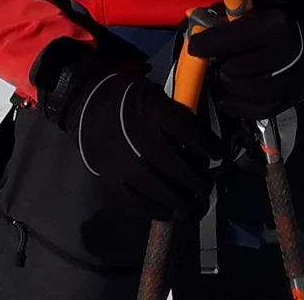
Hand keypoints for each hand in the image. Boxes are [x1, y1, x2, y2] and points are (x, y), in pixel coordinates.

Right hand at [61, 68, 222, 220]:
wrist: (84, 102)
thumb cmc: (126, 96)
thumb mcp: (153, 92)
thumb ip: (175, 112)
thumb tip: (200, 139)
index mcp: (152, 111)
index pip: (190, 134)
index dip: (209, 147)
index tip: (219, 155)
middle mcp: (139, 139)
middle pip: (177, 167)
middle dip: (197, 181)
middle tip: (207, 187)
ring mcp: (123, 162)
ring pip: (158, 189)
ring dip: (180, 200)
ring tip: (193, 205)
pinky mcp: (110, 177)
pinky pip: (135, 201)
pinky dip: (154, 209)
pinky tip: (167, 212)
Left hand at [185, 0, 303, 118]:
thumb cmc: (278, 22)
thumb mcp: (257, 9)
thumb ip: (227, 16)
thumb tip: (195, 25)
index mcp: (273, 24)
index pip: (228, 39)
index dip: (205, 45)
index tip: (196, 46)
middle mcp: (285, 52)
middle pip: (234, 68)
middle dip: (222, 65)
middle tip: (222, 59)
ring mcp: (290, 79)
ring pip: (243, 90)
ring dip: (228, 84)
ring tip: (228, 75)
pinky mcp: (290, 100)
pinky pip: (254, 110)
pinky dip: (236, 106)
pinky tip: (230, 96)